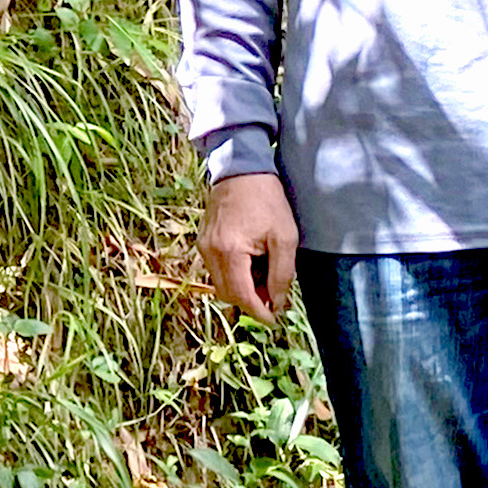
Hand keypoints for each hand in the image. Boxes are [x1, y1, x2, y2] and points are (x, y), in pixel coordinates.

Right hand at [199, 172, 299, 324]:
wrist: (241, 169)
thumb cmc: (266, 199)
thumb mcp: (284, 237)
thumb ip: (282, 273)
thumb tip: (278, 302)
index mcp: (229, 252)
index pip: (241, 296)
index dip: (259, 312)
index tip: (275, 319)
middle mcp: (209, 253)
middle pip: (227, 294)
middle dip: (251, 302)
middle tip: (274, 296)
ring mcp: (203, 247)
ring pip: (221, 284)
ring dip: (242, 288)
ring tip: (264, 276)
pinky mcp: (203, 241)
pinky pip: (216, 269)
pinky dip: (234, 274)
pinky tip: (252, 263)